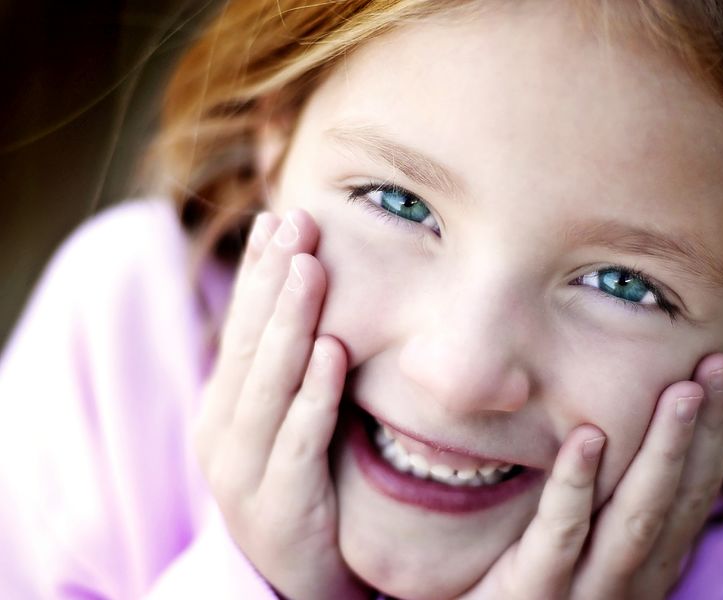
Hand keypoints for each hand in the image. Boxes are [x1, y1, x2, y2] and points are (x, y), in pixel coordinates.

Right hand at [192, 210, 367, 599]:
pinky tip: (333, 354)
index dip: (257, 273)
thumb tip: (315, 297)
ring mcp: (245, 471)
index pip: (240, 327)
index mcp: (223, 406)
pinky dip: (314, 395)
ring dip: (290, 324)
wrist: (295, 577)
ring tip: (310, 268)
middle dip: (273, 280)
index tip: (278, 218)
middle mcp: (223, 431)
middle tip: (297, 222)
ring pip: (268, 385)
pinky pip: (299, 441)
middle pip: (250, 344)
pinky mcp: (281, 505)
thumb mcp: (284, 421)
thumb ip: (291, 368)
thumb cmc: (300, 485)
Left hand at [458, 354, 722, 599]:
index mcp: (645, 559)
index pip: (693, 490)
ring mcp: (585, 591)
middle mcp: (629, 578)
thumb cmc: (520, 570)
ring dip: (663, 452)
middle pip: (678, 499)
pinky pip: (560, 534)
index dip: (714, 432)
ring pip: (636, 517)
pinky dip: (576, 484)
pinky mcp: (531, 593)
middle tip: (718, 366)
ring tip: (679, 391)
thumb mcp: (574, 529)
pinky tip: (588, 436)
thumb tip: (611, 411)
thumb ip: (598, 488)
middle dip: (703, 431)